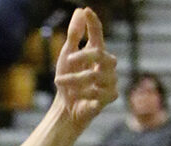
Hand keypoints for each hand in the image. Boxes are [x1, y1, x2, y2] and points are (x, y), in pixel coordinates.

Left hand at [52, 8, 118, 132]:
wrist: (67, 109)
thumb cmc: (67, 83)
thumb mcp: (67, 57)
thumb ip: (74, 35)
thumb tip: (80, 11)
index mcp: (97, 53)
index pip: (97, 35)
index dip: (93, 23)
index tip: (87, 11)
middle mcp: (107, 65)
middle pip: (100, 53)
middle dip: (82, 55)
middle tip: (67, 59)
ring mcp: (111, 80)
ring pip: (94, 75)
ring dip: (74, 79)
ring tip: (59, 81)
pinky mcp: (110, 96)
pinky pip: (96, 92)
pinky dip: (81, 93)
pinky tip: (74, 95)